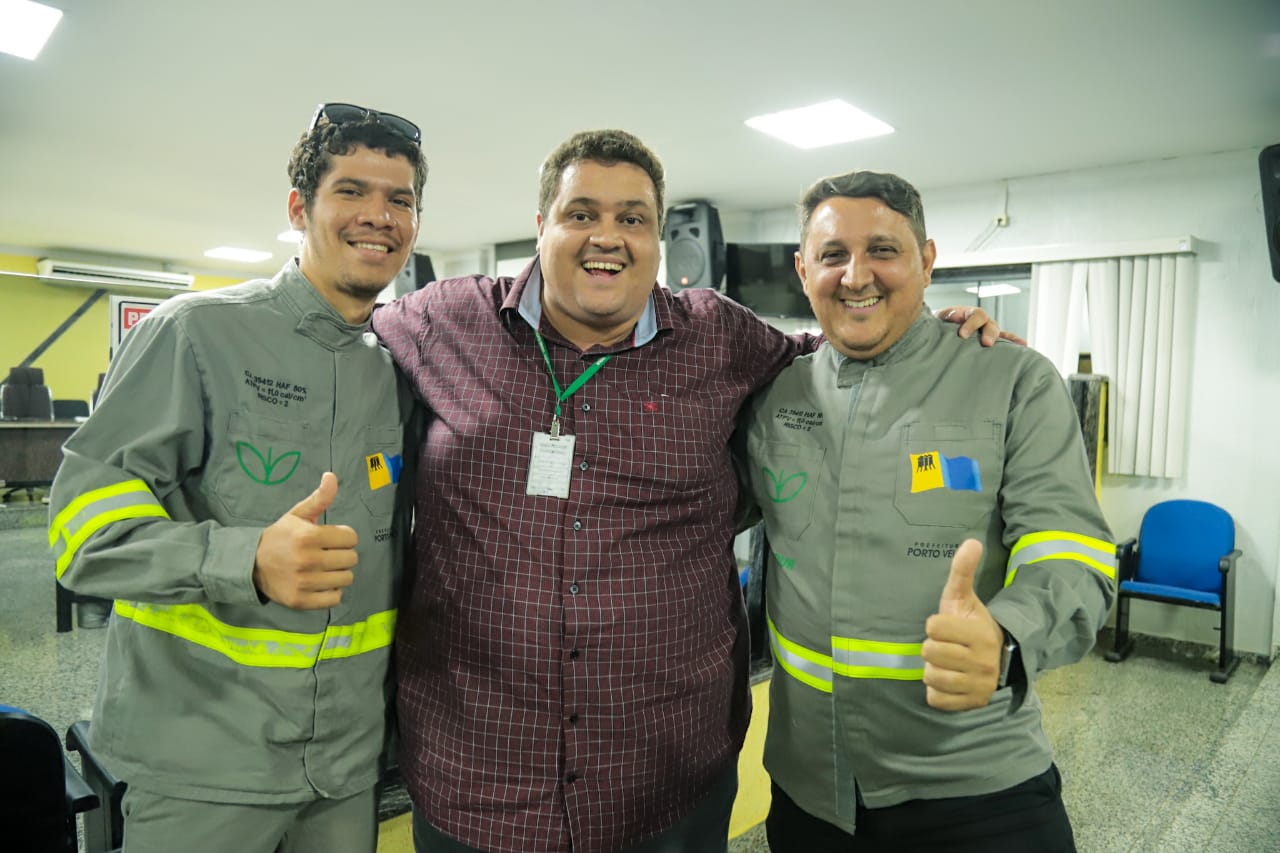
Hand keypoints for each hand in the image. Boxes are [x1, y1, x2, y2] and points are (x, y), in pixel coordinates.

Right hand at [253, 472, 357, 609]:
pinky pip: (335, 598)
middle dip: (342, 554)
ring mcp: (304, 582)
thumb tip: (331, 476)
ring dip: (338, 573)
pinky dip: (331, 592)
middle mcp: (308, 560)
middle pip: (351, 559)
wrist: (251, 564)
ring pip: (346, 579)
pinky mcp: (301, 600)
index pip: (351, 538)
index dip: (344, 536)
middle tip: (327, 554)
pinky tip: (319, 583)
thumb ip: (319, 498)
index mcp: (309, 536)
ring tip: (323, 568)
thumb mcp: (297, 514)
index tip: (331, 538)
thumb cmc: (280, 537)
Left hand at [922, 539, 1003, 710]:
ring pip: (931, 677)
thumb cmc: (971, 625)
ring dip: (933, 670)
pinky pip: (935, 699)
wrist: (998, 660)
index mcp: (980, 633)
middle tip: (947, 646)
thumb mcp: (965, 598)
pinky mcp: (971, 704)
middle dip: (933, 648)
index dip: (935, 625)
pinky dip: (936, 691)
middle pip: (928, 652)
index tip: (948, 627)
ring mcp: (978, 685)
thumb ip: (963, 571)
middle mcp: (982, 662)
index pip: (933, 627)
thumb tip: (971, 541)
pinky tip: (949, 680)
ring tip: (948, 663)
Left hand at [936, 306, 1026, 346]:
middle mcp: (979, 321)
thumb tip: (942, 318)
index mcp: (967, 313)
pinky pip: (1003, 339)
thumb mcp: (937, 320)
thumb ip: (941, 319)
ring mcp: (985, 329)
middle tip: (986, 343)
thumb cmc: (935, 325)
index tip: (962, 335)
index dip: (971, 324)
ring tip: (1015, 345)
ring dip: (1005, 338)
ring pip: (997, 332)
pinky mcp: (987, 339)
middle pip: (989, 323)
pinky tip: (1024, 345)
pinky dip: (1013, 341)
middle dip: (989, 333)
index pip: (976, 315)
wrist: (934, 330)